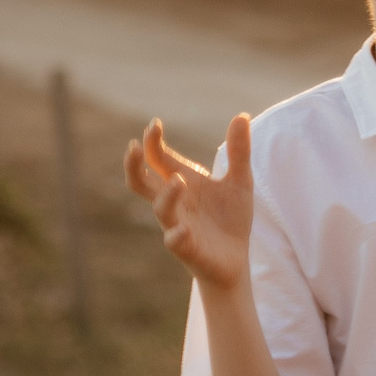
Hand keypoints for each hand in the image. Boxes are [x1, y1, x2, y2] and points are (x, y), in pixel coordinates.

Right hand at [124, 115, 252, 291]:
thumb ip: (239, 151)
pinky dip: (176, 235)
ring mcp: (177, 224)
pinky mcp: (187, 248)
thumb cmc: (231, 219)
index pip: (157, 158)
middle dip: (133, 165)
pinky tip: (183, 229)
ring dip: (166, 195)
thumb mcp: (240, 181)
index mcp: (181, 182)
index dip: (152, 141)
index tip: (155, 124)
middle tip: (134, 147)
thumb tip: (242, 115)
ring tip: (179, 180)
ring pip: (159, 208)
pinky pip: (174, 241)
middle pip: (140, 182)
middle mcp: (173, 202)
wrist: (236, 260)